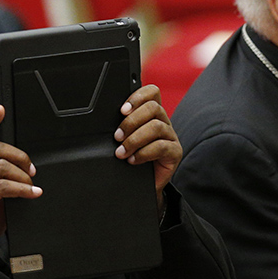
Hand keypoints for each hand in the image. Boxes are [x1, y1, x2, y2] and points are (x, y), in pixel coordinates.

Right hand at [0, 105, 40, 253]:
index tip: (0, 109)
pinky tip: (32, 194)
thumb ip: (4, 176)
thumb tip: (27, 167)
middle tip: (32, 171)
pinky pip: (3, 186)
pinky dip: (22, 189)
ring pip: (1, 166)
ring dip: (23, 176)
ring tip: (32, 187)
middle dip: (20, 156)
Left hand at [113, 84, 181, 211]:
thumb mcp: (122, 139)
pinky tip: (133, 160)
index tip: (122, 110)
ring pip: (156, 126)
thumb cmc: (130, 159)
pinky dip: (143, 153)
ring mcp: (171, 136)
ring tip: (122, 152)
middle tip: (117, 136)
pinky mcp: (175, 152)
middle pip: (153, 108)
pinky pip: (161, 146)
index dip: (137, 97)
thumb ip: (119, 126)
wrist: (140, 186)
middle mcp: (163, 121)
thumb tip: (102, 122)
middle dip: (131, 122)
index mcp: (150, 114)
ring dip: (135, 139)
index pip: (151, 92)